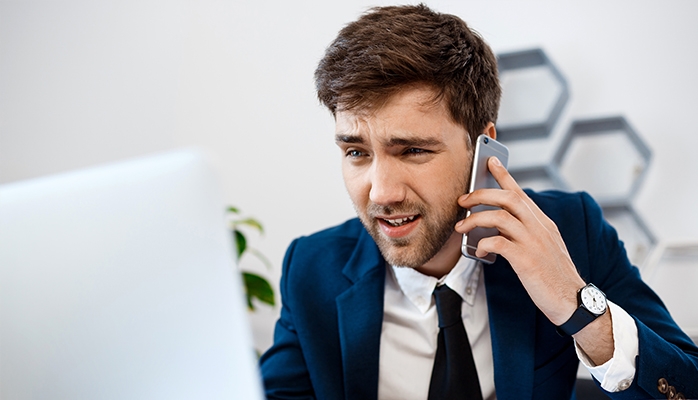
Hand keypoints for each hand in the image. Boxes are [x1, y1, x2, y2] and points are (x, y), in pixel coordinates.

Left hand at [455, 157, 613, 363]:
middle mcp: (540, 228)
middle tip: (463, 200)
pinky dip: (484, 243)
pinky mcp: (527, 261)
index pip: (521, 192)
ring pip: (500, 217)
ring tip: (461, 227)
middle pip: (508, 198)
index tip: (490, 162)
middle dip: (481, 194)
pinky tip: (479, 250)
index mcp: (543, 223)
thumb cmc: (554, 277)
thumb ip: (526, 233)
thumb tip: (499, 226)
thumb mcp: (544, 248)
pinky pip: (498, 243)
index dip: (504, 175)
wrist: (573, 302)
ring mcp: (534, 243)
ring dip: (475, 219)